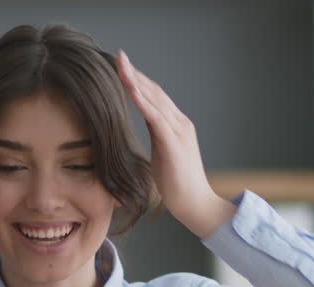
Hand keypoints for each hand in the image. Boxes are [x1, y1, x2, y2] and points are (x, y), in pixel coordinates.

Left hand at [116, 50, 233, 238]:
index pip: (154, 96)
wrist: (196, 204)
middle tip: (118, 56)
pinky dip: (143, 101)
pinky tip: (131, 90)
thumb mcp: (162, 155)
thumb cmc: (178, 185)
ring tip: (121, 65)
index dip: (138, 80)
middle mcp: (179, 123)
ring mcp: (179, 131)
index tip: (121, 67)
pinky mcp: (174, 143)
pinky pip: (156, 118)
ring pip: (155, 99)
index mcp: (176, 125)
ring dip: (136, 81)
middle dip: (135, 73)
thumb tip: (143, 130)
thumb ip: (156, 138)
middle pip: (154, 91)